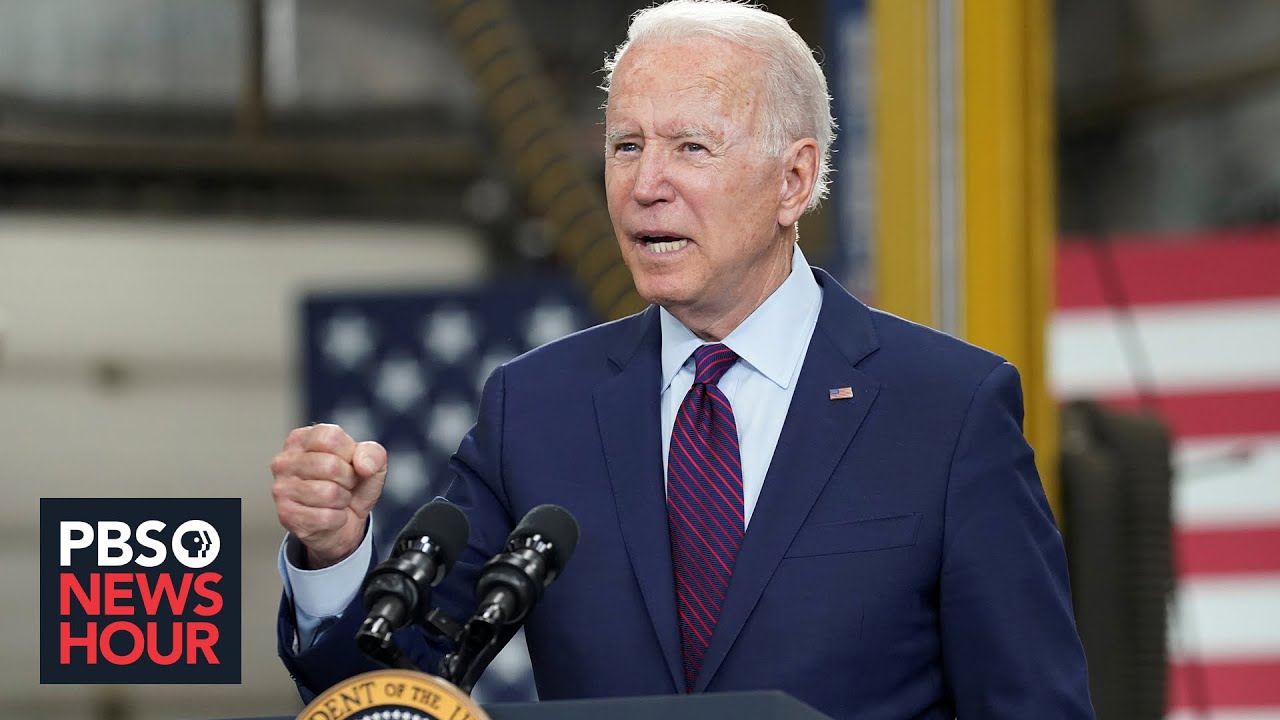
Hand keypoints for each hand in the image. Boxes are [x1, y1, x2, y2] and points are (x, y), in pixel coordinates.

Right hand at [270, 424, 386, 568]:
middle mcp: (284, 461)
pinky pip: (325, 517)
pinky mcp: (286, 515)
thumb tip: (363, 466)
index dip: (349, 454)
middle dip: (348, 479)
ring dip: (342, 500)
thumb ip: (373, 454)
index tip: (349, 463)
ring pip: (328, 493)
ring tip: (336, 500)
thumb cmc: (351, 487)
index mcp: (302, 439)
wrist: (343, 524)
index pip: (330, 438)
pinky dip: (337, 519)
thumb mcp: (371, 464)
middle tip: (344, 485)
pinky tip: (329, 515)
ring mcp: (281, 489)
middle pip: (330, 465)